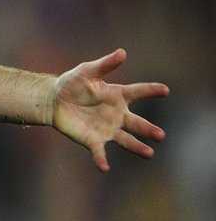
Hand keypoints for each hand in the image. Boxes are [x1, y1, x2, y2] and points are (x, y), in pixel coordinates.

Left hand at [52, 49, 168, 171]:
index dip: (150, 90)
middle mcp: (116, 114)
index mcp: (117, 96)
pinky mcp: (92, 140)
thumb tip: (123, 52)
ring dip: (136, 147)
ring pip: (126, 140)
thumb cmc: (72, 83)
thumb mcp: (87, 71)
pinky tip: (104, 167)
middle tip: (160, 135)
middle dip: (148, 129)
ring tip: (149, 153)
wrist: (54, 100)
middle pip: (136, 123)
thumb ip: (105, 65)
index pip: (138, 92)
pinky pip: (99, 152)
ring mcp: (106, 129)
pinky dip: (101, 159)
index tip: (164, 90)